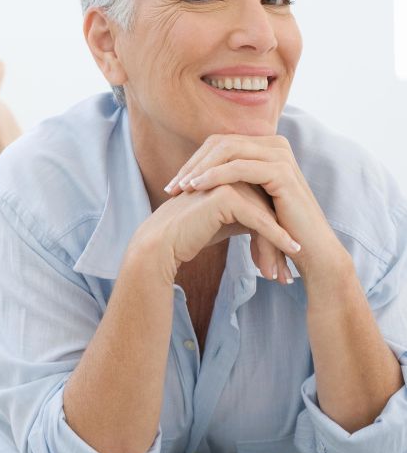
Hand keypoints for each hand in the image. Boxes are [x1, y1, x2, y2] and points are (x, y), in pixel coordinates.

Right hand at [130, 179, 302, 285]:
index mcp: (232, 176)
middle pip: (268, 209)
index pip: (265, 203)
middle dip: (279, 245)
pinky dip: (276, 239)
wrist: (162, 244)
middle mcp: (232, 175)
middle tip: (286, 275)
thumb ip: (249, 215)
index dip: (277, 233)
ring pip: (266, 215)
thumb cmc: (191, 235)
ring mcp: (229, 182)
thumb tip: (277, 225)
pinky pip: (259, 220)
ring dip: (278, 248)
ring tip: (285, 277)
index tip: (285, 262)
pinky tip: (289, 253)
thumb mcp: (227, 222)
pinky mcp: (226, 196)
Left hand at [164, 133, 347, 280]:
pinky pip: (239, 167)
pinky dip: (215, 175)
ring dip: (199, 168)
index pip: (221, 144)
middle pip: (221, 143)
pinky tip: (197, 188)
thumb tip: (195, 179)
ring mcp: (280, 155)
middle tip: (171, 187)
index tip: (175, 184)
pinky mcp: (281, 171)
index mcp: (267, 147)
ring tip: (180, 188)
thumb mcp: (251, 200)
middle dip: (193, 164)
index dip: (195, 161)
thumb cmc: (279, 229)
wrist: (311, 250)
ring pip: (228, 150)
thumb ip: (232, 184)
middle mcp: (276, 144)